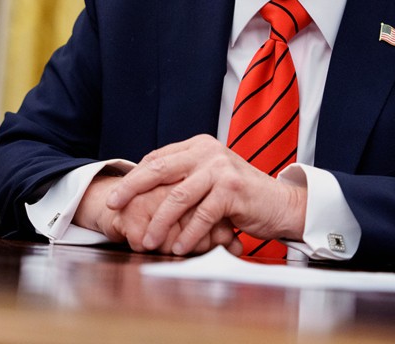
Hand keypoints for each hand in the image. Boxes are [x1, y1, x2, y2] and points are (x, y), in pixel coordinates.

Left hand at [105, 134, 306, 254]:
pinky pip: (201, 216)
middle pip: (159, 170)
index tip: (118, 194)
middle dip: (132, 189)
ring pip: (177, 197)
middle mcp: (208, 152)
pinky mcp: (232, 190)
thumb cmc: (242, 196)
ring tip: (147, 241)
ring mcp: (221, 169)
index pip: (158, 157)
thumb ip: (186, 177)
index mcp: (200, 145)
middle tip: (114, 205)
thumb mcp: (212, 178)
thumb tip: (145, 187)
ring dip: (159, 222)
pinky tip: (178, 248)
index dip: (136, 176)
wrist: (281, 204)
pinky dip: (187, 235)